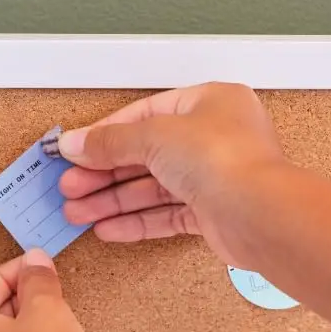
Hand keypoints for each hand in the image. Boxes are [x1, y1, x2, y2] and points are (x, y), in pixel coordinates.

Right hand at [57, 82, 285, 266]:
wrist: (261, 215)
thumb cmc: (226, 161)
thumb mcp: (156, 136)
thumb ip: (111, 141)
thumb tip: (76, 143)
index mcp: (208, 103)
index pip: (144, 115)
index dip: (105, 135)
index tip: (73, 151)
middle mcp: (213, 138)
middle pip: (145, 154)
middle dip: (103, 173)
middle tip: (69, 187)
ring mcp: (213, 178)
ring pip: (153, 188)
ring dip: (113, 200)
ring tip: (77, 213)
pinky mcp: (212, 214)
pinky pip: (166, 215)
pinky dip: (136, 222)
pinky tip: (107, 228)